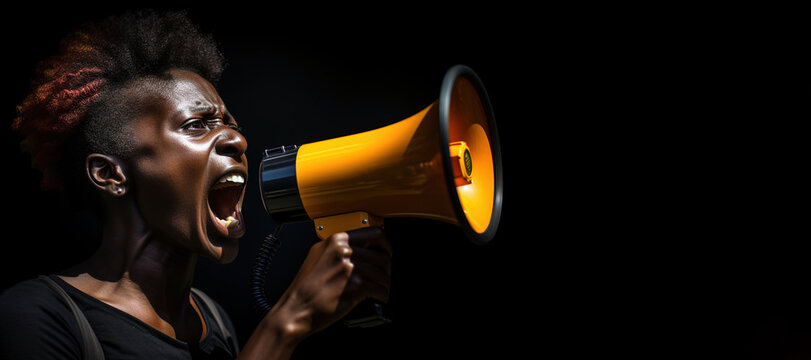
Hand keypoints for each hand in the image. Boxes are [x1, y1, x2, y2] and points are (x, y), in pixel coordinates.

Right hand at [276, 226, 391, 335]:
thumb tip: (361, 248)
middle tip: (384, 276)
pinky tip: (379, 297)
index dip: (386, 244)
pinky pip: (379, 288)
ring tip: (381, 289)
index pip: (375, 233)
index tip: (387, 252)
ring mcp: (351, 267)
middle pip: (382, 255)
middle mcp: (344, 251)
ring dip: (385, 283)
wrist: (296, 308)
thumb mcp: (318, 257)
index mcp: (337, 240)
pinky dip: (382, 294)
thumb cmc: (305, 288)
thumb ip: (339, 249)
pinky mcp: (356, 286)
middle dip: (387, 268)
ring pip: (383, 272)